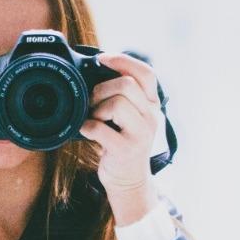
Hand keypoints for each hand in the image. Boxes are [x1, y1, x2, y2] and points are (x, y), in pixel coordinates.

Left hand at [78, 52, 163, 224]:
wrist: (128, 180)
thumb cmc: (122, 143)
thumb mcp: (130, 117)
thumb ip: (122, 96)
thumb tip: (94, 70)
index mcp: (151, 105)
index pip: (146, 73)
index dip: (123, 60)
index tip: (102, 59)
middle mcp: (151, 117)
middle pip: (127, 85)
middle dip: (102, 89)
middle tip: (93, 101)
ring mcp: (141, 134)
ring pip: (117, 104)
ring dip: (96, 108)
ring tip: (94, 118)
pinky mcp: (127, 150)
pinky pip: (100, 128)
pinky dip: (87, 127)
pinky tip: (87, 131)